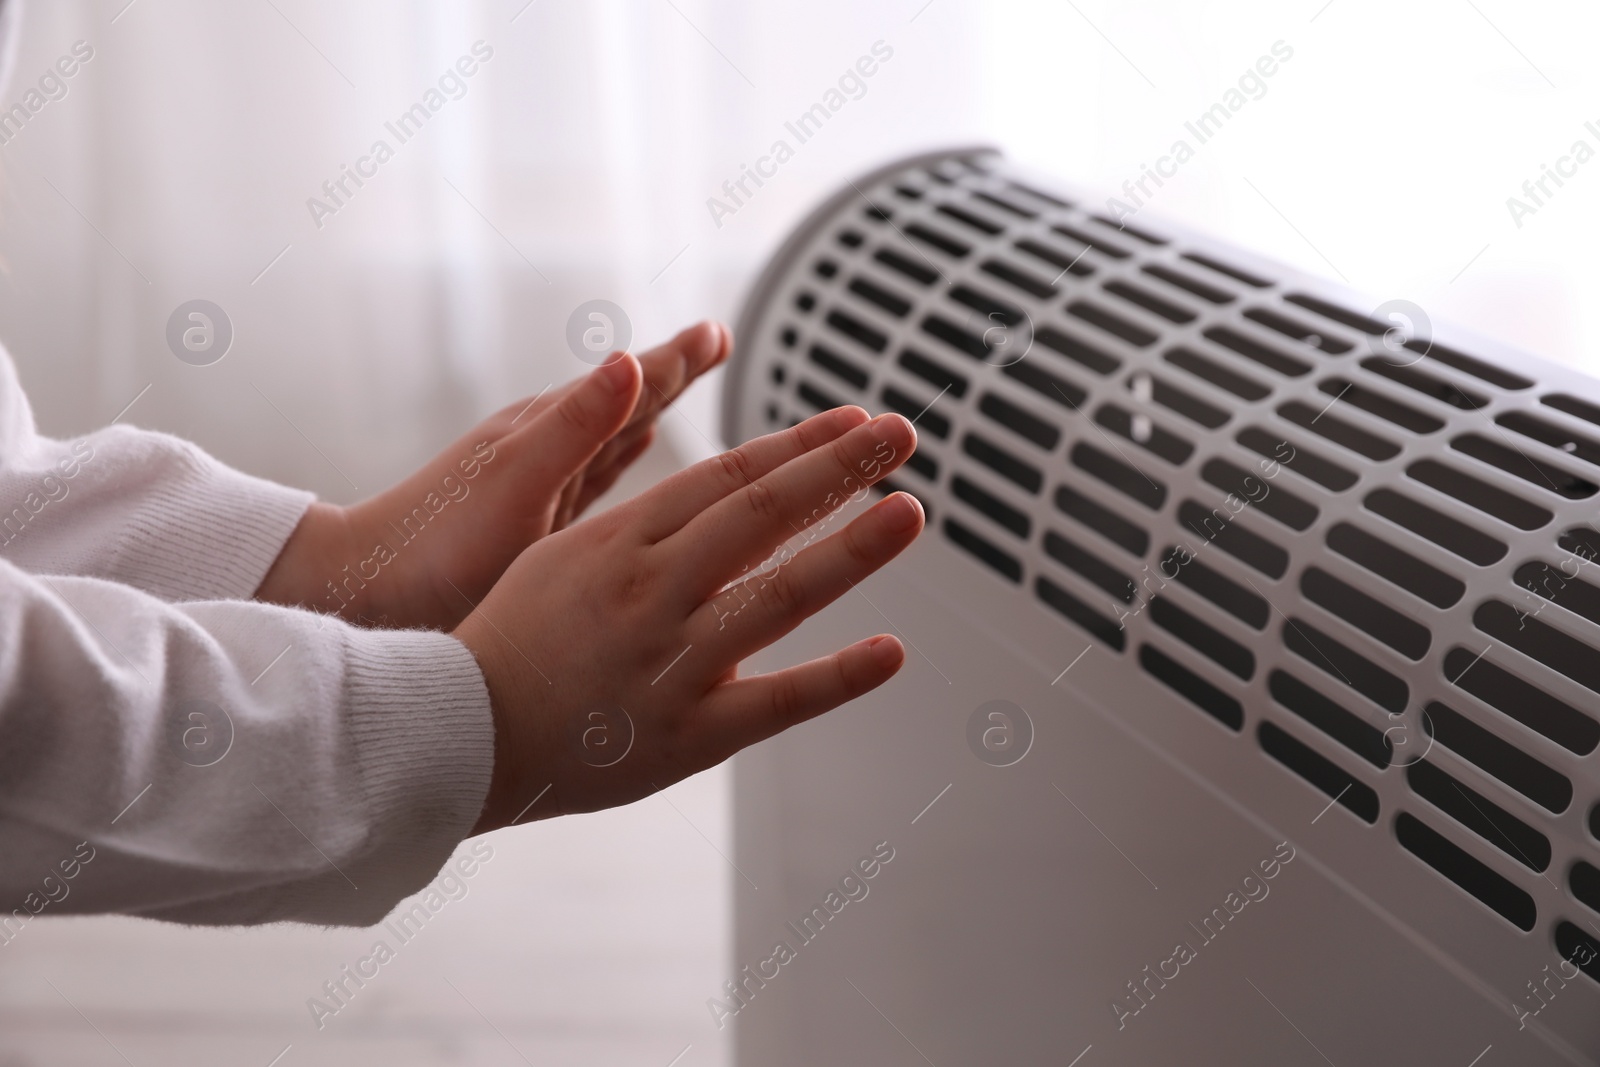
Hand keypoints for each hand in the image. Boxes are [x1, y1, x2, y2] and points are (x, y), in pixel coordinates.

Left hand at [256, 322, 729, 628]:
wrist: (365, 595)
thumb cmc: (434, 547)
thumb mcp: (516, 484)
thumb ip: (576, 426)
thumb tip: (629, 361)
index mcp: (547, 434)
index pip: (629, 385)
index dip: (677, 361)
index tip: (717, 333)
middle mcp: (546, 451)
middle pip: (626, 401)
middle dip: (672, 373)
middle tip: (715, 341)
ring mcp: (540, 486)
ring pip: (613, 437)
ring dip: (652, 410)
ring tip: (681, 385)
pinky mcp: (535, 524)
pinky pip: (595, 479)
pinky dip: (623, 461)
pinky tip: (633, 457)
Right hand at [454, 404, 924, 830]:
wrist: (456, 733)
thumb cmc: (510, 638)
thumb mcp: (562, 553)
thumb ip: (643, 520)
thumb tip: (719, 489)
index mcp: (619, 539)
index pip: (728, 476)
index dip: (799, 446)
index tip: (853, 423)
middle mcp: (650, 590)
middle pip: (760, 513)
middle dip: (837, 469)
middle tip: (901, 433)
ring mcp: (670, 661)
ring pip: (777, 593)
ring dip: (851, 549)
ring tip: (910, 511)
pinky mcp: (686, 734)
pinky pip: (774, 702)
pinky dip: (837, 677)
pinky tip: (892, 651)